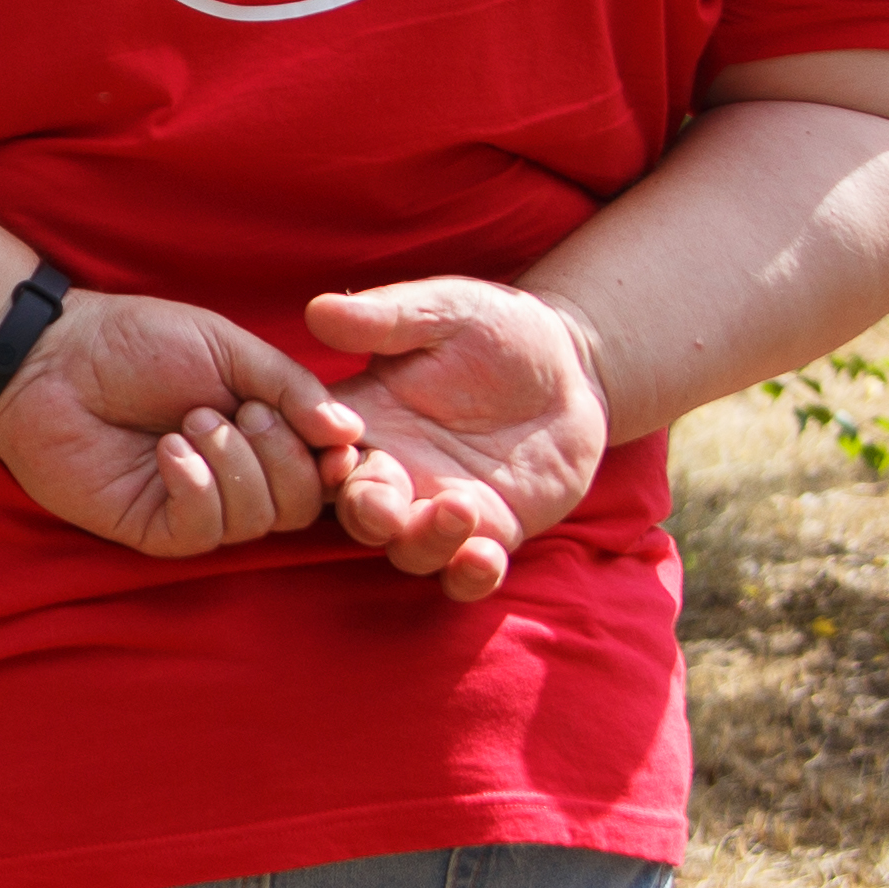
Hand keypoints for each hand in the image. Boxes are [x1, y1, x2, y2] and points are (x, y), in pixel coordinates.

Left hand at [0, 291, 359, 559]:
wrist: (55, 356)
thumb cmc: (136, 342)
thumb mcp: (229, 347)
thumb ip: (291, 387)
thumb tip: (350, 433)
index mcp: (262, 434)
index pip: (323, 471)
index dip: (335, 462)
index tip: (332, 437)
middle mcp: (237, 477)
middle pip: (300, 504)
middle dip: (282, 455)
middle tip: (242, 411)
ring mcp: (195, 507)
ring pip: (256, 520)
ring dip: (234, 464)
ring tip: (191, 420)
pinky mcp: (154, 529)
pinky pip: (204, 531)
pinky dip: (197, 487)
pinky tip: (168, 450)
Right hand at [305, 278, 610, 604]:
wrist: (572, 366)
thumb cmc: (497, 327)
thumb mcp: (444, 310)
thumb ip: (385, 317)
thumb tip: (319, 310)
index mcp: (369, 420)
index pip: (321, 452)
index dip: (316, 463)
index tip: (337, 455)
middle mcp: (398, 471)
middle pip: (358, 514)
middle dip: (367, 517)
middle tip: (386, 507)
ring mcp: (442, 507)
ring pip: (409, 551)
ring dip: (425, 543)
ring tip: (461, 508)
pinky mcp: (493, 531)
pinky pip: (466, 574)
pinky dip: (469, 577)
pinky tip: (487, 557)